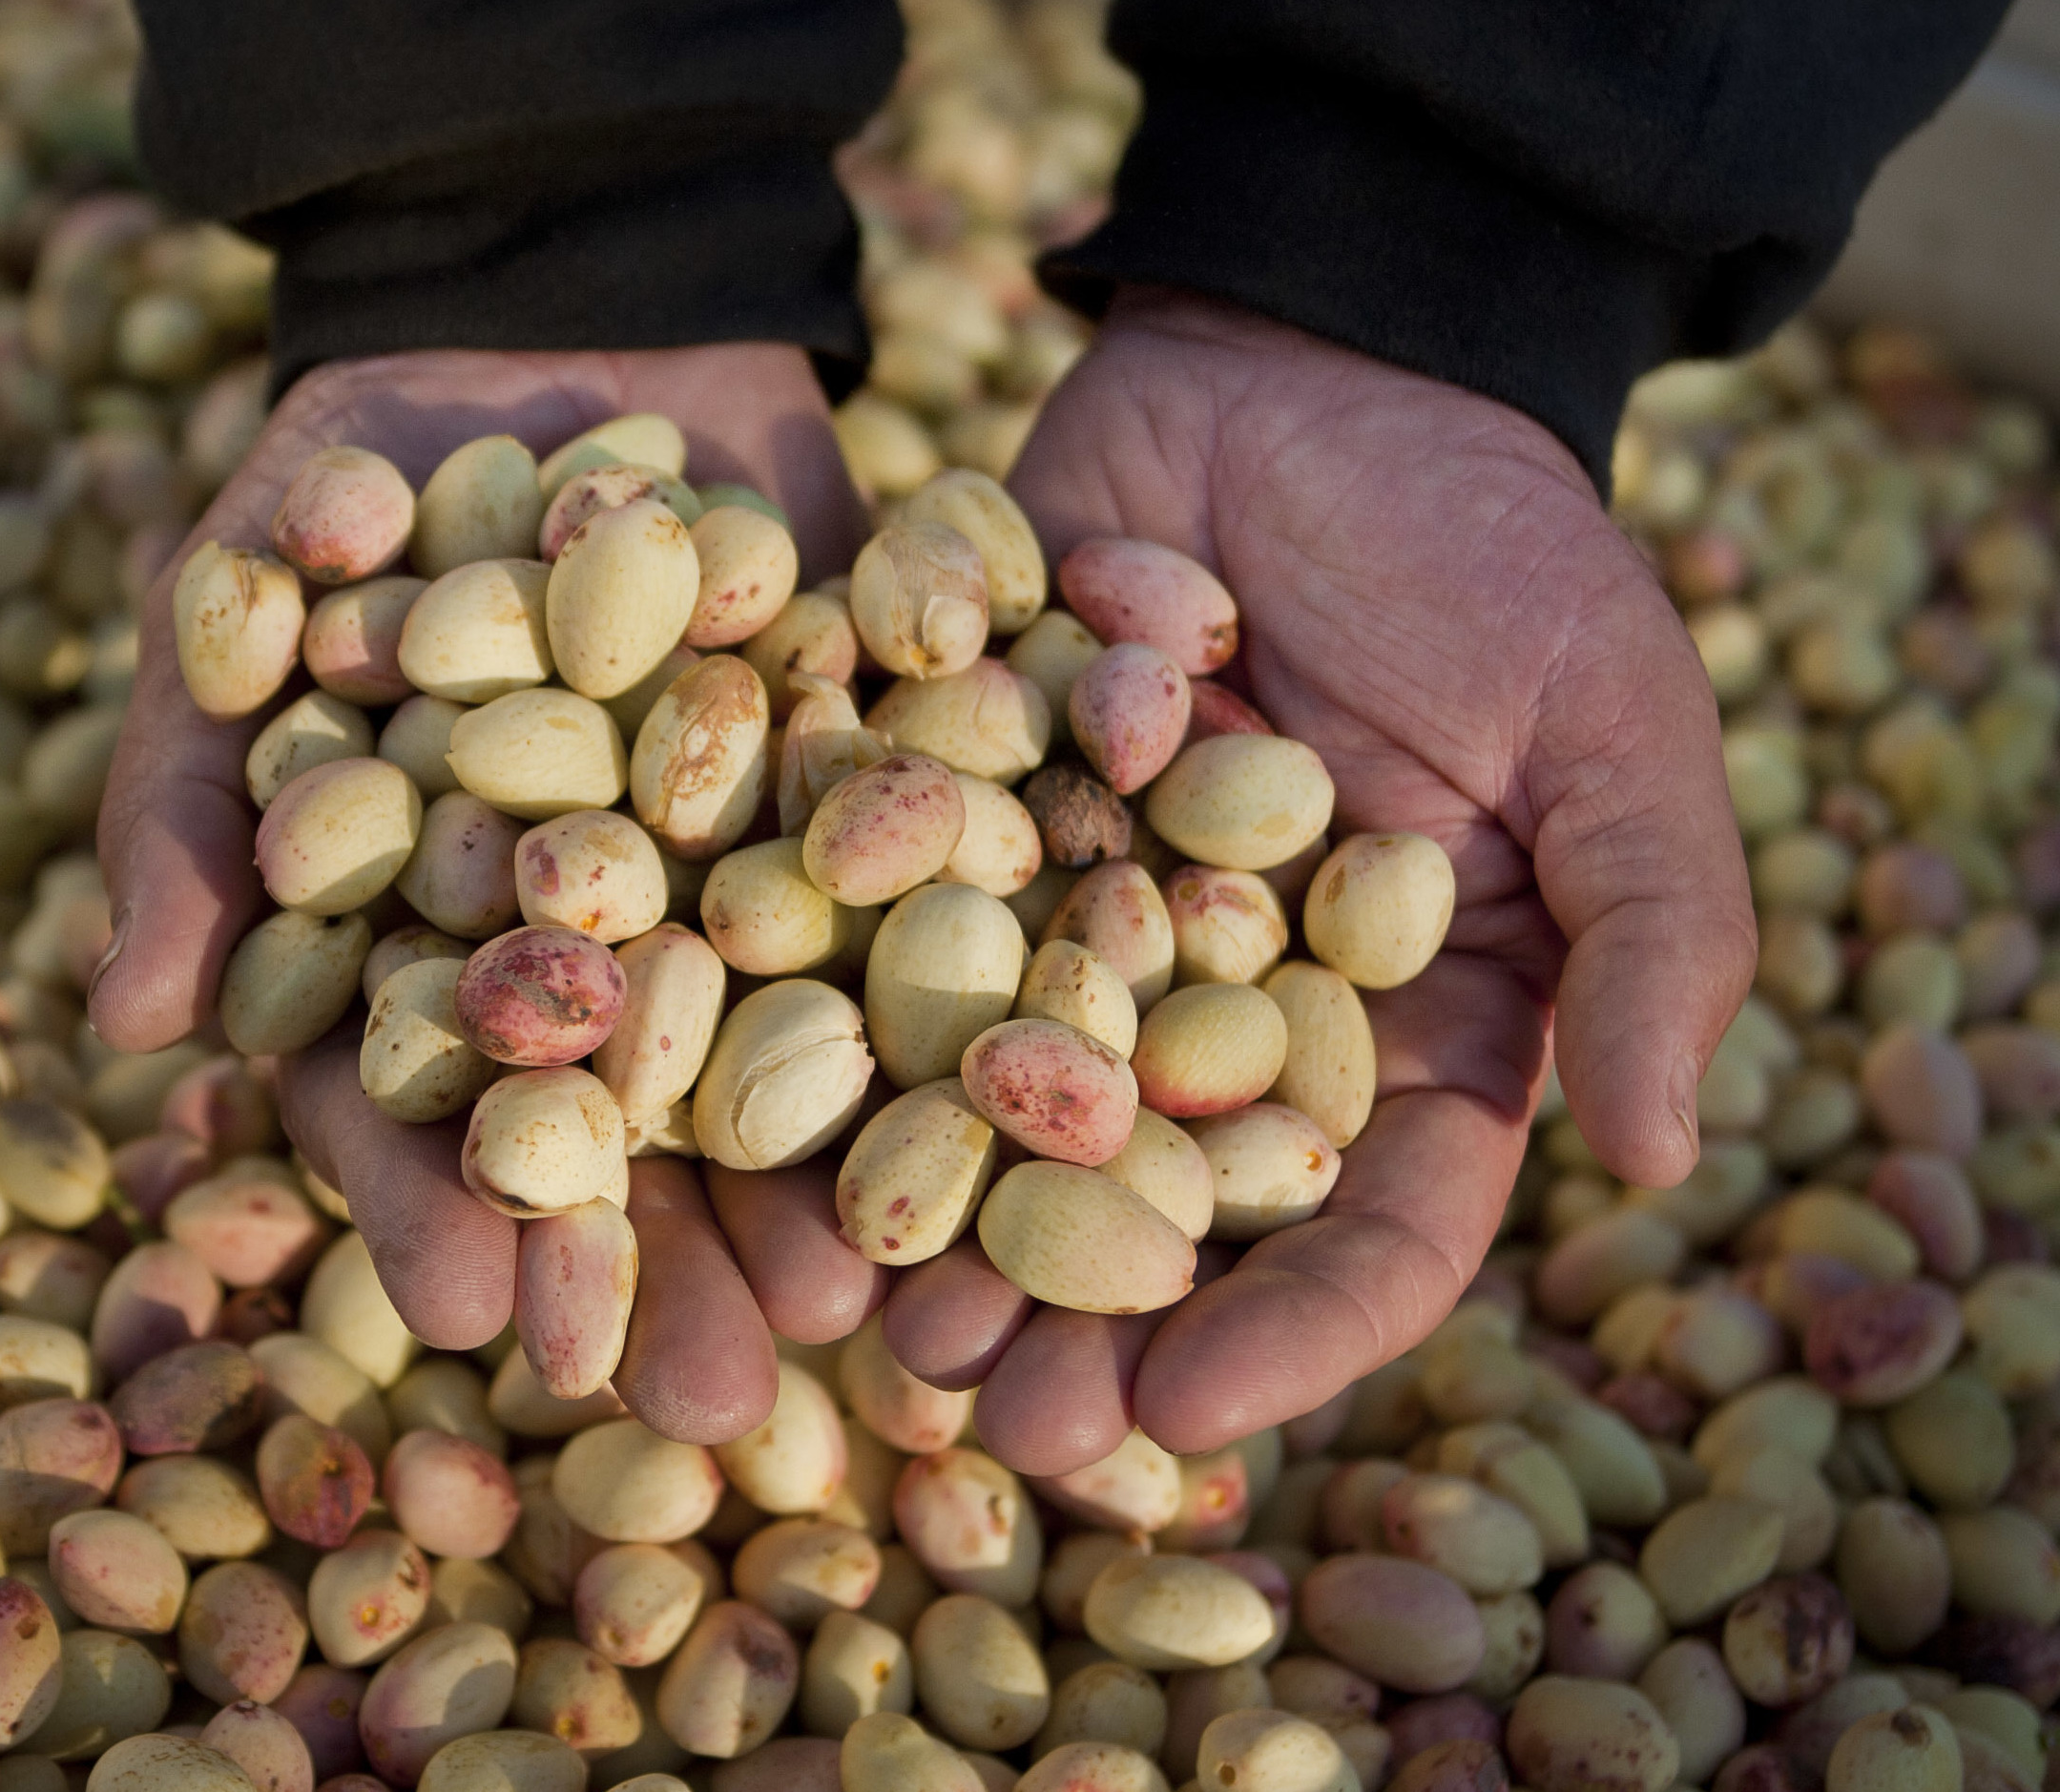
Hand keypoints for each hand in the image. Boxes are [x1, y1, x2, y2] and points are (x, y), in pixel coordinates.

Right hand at [89, 344, 876, 1441]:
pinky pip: (913, 924)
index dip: (443, 1212)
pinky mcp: (865, 812)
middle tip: (717, 1412)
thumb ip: (189, 794)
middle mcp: (583, 947)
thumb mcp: (246, 597)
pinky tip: (1007, 1119)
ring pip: (771, 1068)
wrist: (575, 321)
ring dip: (815, 1201)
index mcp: (418, 940)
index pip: (414, 1103)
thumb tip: (126, 1022)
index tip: (488, 1325)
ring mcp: (733, 888)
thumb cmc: (365, 472)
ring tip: (871, 1328)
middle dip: (659, 1271)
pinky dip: (952, 1013)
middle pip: (613, 1134)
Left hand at [880, 289, 1756, 1473]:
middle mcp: (1225, 1003)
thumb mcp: (1616, 723)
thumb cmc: (1496, 543)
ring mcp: (1079, 913)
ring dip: (933, 1211)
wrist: (1309, 356)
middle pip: (1159, 1199)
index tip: (1186, 1412)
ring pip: (1004, 1102)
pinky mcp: (960, 812)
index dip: (1293, 1335)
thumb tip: (1657, 1159)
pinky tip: (751, 1102)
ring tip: (853, 1312)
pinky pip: (891, 927)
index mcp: (1401, 1022)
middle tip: (980, 1413)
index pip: (1370, 1222)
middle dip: (1074, 1312)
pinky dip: (832, 1014)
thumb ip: (1651, 930)